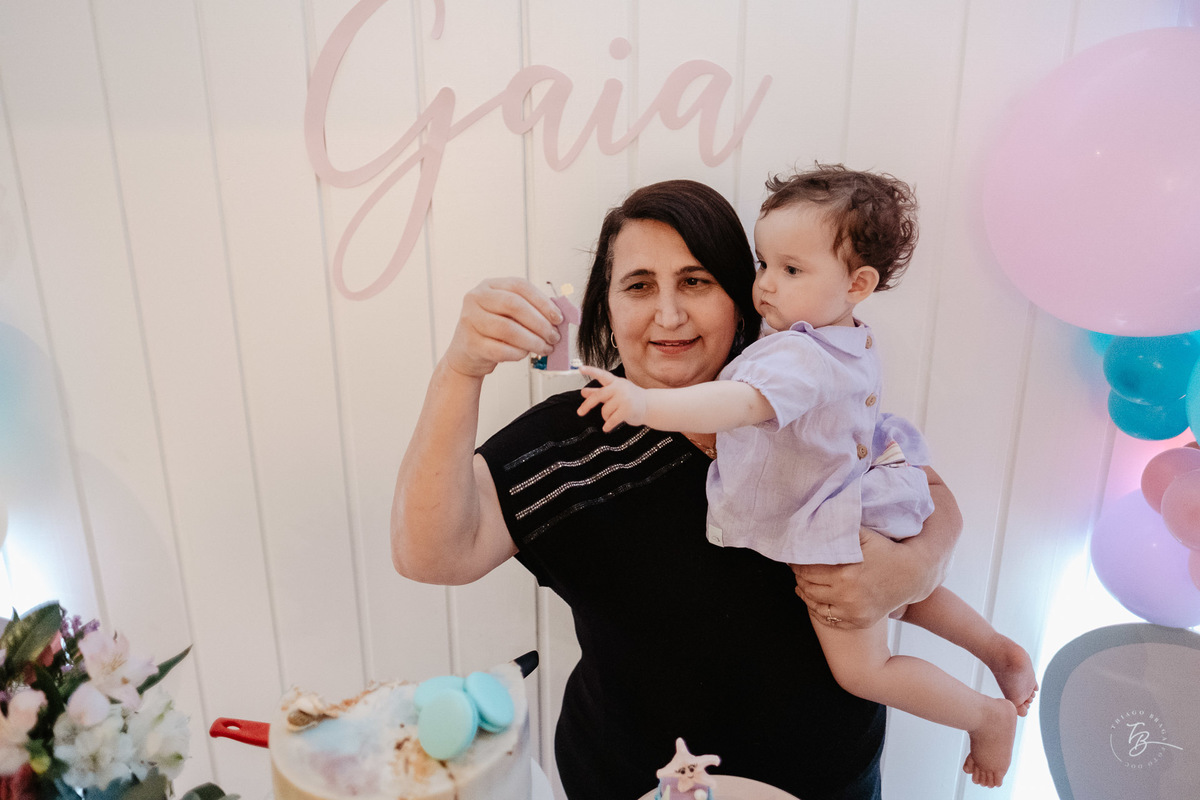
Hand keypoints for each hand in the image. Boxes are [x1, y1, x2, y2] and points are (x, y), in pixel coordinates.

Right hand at [444, 278, 562, 377]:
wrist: (466, 354)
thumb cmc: (492, 331)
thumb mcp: (507, 314)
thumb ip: (529, 310)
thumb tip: (558, 317)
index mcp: (489, 286)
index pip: (519, 287)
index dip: (542, 302)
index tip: (558, 318)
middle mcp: (476, 299)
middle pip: (514, 305)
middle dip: (540, 323)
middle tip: (554, 336)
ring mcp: (470, 320)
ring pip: (508, 329)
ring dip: (532, 341)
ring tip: (544, 348)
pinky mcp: (470, 343)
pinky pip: (500, 349)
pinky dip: (518, 353)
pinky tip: (525, 354)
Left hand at [577, 366, 647, 430]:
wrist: (649, 406)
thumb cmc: (629, 398)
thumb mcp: (614, 392)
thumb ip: (598, 392)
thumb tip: (583, 392)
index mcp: (615, 382)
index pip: (602, 375)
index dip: (591, 371)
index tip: (580, 368)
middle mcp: (619, 388)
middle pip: (598, 396)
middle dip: (587, 405)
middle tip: (579, 413)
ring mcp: (624, 398)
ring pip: (605, 410)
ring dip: (605, 417)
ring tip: (613, 416)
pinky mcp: (627, 410)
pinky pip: (611, 420)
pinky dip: (607, 425)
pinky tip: (606, 428)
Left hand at [791, 528, 926, 628]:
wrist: (911, 575)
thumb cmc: (885, 551)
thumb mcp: (863, 535)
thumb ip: (840, 528)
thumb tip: (815, 520)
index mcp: (845, 574)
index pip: (807, 570)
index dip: (797, 562)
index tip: (793, 556)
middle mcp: (847, 596)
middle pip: (809, 586)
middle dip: (799, 576)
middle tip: (795, 568)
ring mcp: (853, 612)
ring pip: (815, 604)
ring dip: (804, 592)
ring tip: (801, 582)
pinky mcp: (858, 622)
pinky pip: (828, 619)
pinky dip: (816, 609)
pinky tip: (811, 599)